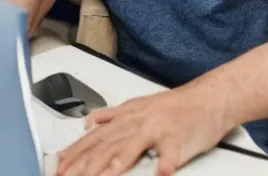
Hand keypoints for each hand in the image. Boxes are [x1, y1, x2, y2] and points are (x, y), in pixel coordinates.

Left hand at [56, 85, 233, 175]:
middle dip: (83, 164)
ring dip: (113, 165)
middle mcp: (136, 122)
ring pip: (130, 148)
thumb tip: (88, 123)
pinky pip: (170, 154)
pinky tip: (160, 174)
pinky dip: (164, 164)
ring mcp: (157, 129)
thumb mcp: (137, 106)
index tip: (58, 166)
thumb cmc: (174, 106)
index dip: (74, 153)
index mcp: (125, 117)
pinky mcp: (178, 138)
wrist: (209, 98)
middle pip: (104, 145)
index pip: (93, 138)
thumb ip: (111, 115)